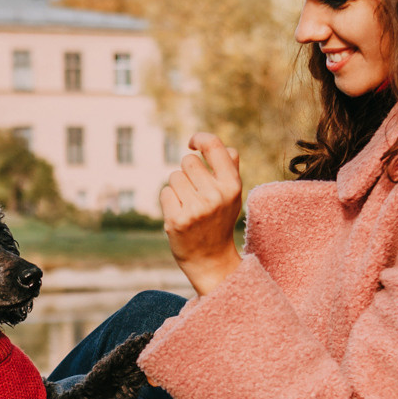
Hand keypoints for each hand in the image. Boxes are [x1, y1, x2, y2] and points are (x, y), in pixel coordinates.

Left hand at [159, 133, 243, 295]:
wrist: (211, 259)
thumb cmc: (220, 219)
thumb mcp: (232, 194)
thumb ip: (229, 167)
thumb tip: (213, 143)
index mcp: (232, 185)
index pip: (213, 145)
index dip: (199, 139)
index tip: (192, 143)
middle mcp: (215, 196)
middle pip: (188, 161)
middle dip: (188, 172)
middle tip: (196, 192)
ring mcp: (195, 209)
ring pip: (174, 176)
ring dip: (178, 187)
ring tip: (189, 205)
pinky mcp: (177, 220)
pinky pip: (164, 192)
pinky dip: (169, 201)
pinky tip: (180, 214)